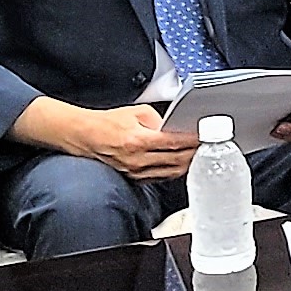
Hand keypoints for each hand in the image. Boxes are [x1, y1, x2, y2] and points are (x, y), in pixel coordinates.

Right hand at [42, 102, 199, 179]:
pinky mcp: (134, 178)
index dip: (192, 141)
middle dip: (193, 153)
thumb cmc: (107, 123)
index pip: (174, 143)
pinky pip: (160, 177)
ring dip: (186, 164)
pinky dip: (172, 170)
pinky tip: (179, 163)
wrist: (85, 136)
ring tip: (195, 155)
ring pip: (171, 172)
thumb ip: (159, 120)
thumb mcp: (136, 112)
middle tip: (205, 146)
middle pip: (177, 161)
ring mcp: (136, 172)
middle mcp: (138, 160)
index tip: (203, 137)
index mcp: (138, 140)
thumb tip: (176, 128)